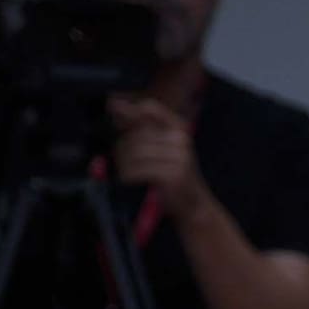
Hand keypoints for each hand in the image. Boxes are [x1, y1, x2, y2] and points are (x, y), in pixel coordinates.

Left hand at [104, 94, 207, 218]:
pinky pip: (138, 169)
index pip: (151, 108)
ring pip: (135, 151)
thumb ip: (140, 126)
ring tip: (126, 171)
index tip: (115, 110)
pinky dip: (128, 175)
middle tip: (122, 161)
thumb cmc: (174, 175)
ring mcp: (179, 156)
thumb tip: (114, 103)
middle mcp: (181, 139)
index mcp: (179, 128)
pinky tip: (130, 179)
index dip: (130, 109)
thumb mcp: (161, 146)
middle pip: (137, 133)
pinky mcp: (173, 174)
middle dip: (123, 147)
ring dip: (123, 163)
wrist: (194, 204)